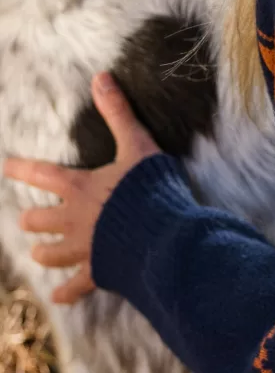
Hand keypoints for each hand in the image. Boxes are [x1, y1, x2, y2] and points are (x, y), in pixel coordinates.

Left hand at [3, 72, 160, 303]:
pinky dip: (66, 292)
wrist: (161, 234)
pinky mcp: (97, 271)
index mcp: (80, 187)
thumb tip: (101, 77)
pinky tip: (60, 295)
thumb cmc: (149, 188)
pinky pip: (74, 288)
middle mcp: (73, 219)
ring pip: (48, 254)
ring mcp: (83, 248)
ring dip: (44, 252)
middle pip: (37, 221)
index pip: (42, 175)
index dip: (22, 170)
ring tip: (42, 251)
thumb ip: (117, 113)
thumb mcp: (137, 144)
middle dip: (32, 219)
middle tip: (31, 218)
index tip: (6, 166)